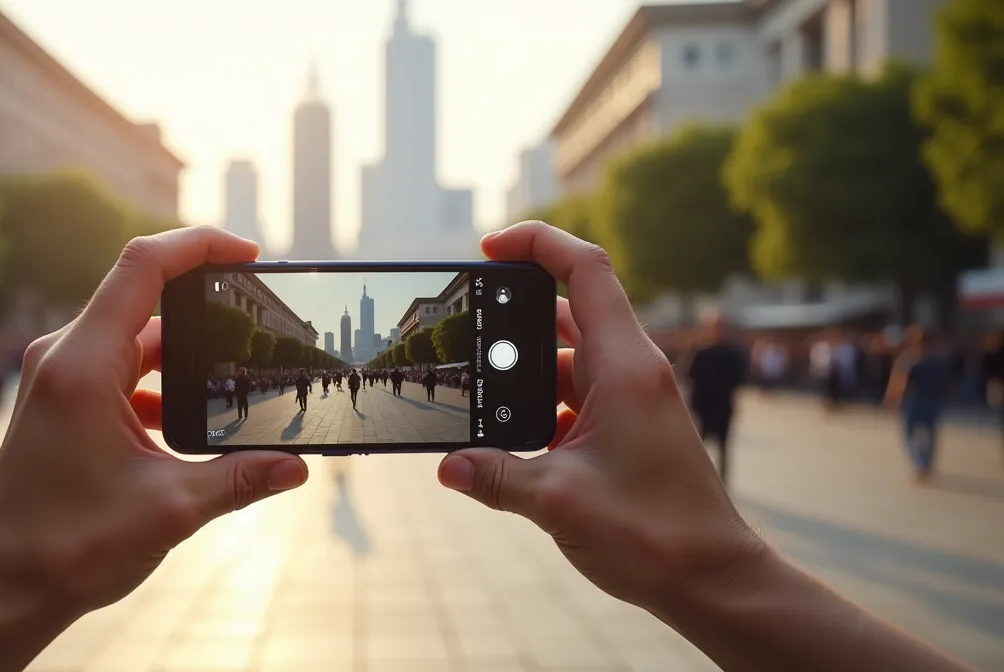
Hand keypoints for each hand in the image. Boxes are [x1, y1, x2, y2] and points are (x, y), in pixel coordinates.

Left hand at [0, 227, 308, 620]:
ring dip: (184, 360)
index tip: (249, 255)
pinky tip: (193, 423)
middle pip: (145, 302)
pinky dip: (159, 386)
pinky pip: (120, 371)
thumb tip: (297, 467)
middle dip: (206, 312)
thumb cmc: (66, 546)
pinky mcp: (62, 402)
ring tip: (235, 383)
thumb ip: (240, 479)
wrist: (3, 587)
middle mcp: (64, 358)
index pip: (143, 266)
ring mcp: (60, 379)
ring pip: (136, 342)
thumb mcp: (170, 508)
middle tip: (259, 327)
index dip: (199, 245)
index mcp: (83, 366)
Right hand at [437, 221, 764, 612]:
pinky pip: (574, 395)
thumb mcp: (560, 503)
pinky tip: (508, 437)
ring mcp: (630, 398)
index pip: (585, 269)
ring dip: (523, 371)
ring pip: (567, 358)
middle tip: (465, 332)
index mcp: (625, 367)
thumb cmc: (656, 536)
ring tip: (478, 393)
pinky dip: (539, 404)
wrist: (712, 579)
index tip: (489, 247)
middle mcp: (631, 371)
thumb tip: (447, 466)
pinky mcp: (626, 427)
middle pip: (567, 311)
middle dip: (513, 317)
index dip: (536, 242)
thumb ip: (497, 477)